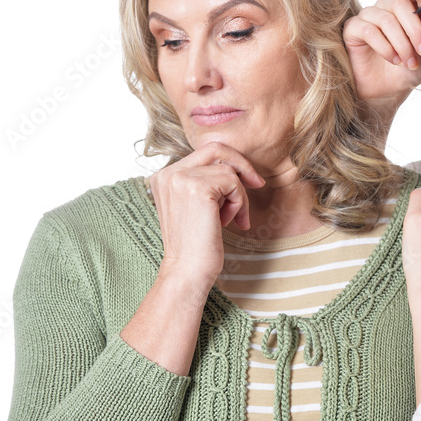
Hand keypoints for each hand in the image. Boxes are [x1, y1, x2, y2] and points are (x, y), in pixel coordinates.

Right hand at [149, 142, 264, 287]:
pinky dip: (239, 202)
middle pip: (215, 149)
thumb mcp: (195, 205)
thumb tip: (236, 164)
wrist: (187, 271)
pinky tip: (228, 222)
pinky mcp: (198, 188)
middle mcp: (168, 173)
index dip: (229, 162)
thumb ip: (204, 182)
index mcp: (164, 176)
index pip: (203, 152)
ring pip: (228, 169)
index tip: (247, 181)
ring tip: (229, 219)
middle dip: (241, 165)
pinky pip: (233, 182)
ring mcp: (181, 178)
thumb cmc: (195, 244)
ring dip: (238, 195)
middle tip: (256, 184)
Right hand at [343, 0, 420, 124]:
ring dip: (400, 42)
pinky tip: (393, 60)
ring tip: (408, 61)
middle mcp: (383, 8)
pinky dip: (384, 47)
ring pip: (385, 19)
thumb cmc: (409, 70)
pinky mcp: (352, 30)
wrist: (389, 92)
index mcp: (402, 8)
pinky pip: (368, 30)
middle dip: (414, 28)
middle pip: (398, 3)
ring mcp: (366, 17)